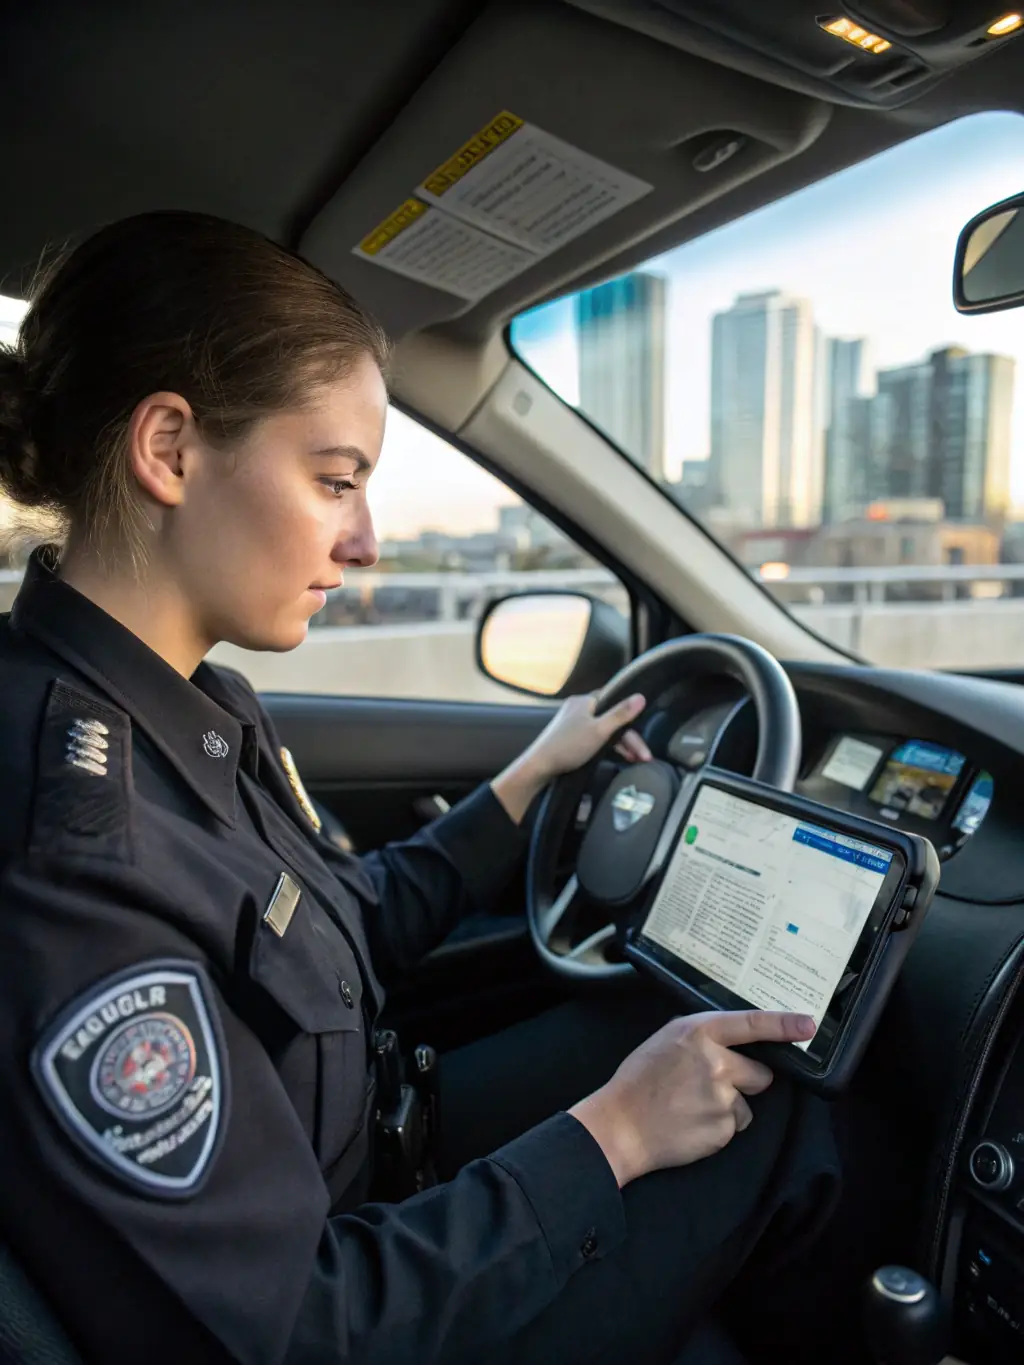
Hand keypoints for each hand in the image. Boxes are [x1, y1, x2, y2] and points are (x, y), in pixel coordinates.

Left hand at [491, 692, 651, 823]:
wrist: (539, 766)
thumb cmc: (568, 746)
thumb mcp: (599, 731)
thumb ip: (620, 714)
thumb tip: (641, 697)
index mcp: (585, 702)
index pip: (614, 700)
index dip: (630, 714)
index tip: (643, 730)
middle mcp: (579, 709)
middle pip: (611, 719)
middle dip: (629, 738)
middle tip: (643, 755)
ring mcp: (574, 724)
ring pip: (604, 731)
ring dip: (621, 745)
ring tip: (636, 760)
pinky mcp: (571, 738)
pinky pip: (595, 739)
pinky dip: (607, 748)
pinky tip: (619, 758)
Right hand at [568, 1009, 816, 1186]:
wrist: (620, 1126)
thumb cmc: (639, 1081)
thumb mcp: (667, 1040)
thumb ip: (702, 1037)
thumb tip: (735, 1040)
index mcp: (698, 1031)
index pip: (751, 1023)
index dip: (784, 1024)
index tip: (808, 1025)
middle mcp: (715, 1060)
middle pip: (760, 1071)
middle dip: (744, 1079)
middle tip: (709, 1085)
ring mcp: (721, 1095)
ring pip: (747, 1102)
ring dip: (729, 1106)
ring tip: (693, 1107)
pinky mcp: (723, 1126)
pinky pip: (735, 1125)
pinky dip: (719, 1127)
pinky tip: (692, 1123)